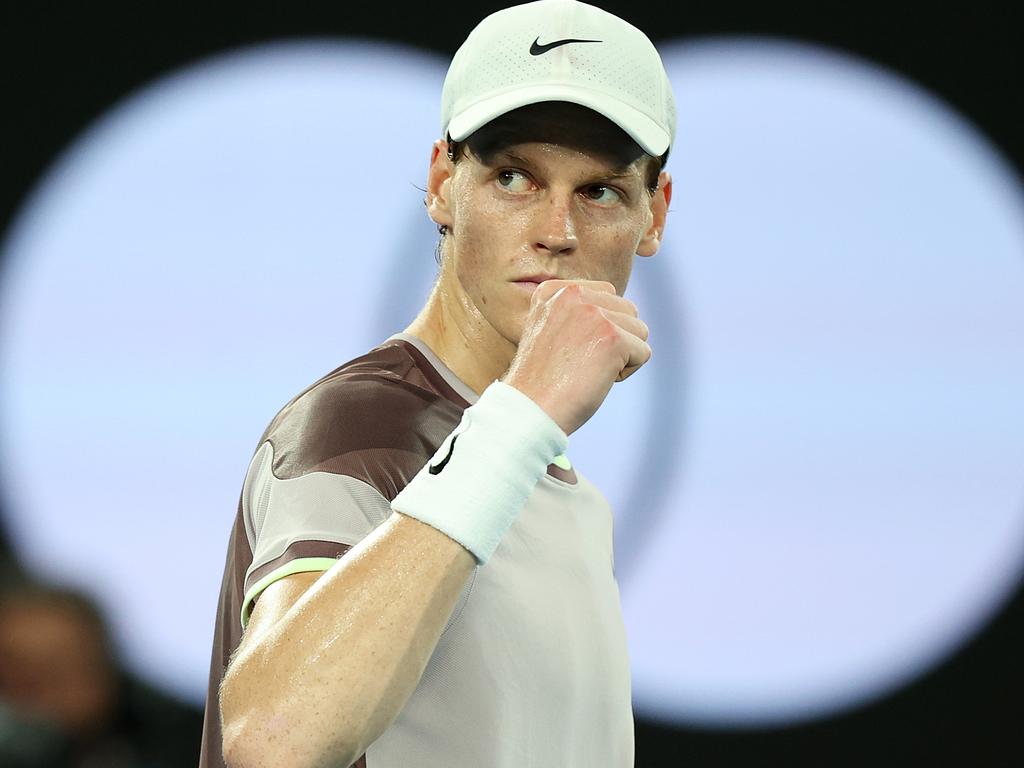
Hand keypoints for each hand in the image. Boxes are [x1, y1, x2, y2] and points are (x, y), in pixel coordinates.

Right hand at [501, 280, 650, 436]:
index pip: (606, 295)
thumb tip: (621, 311)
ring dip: (622, 356)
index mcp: (554, 290)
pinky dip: (626, 373)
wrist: (529, 409)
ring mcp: (594, 315)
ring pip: (639, 330)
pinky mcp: (613, 338)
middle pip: (627, 310)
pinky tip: (596, 380)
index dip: (599, 328)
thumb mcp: (551, 330)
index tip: (569, 351)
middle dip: (615, 340)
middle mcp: (573, 294)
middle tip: (580, 364)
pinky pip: (643, 352)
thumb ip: (577, 313)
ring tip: (587, 371)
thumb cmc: (540, 381)